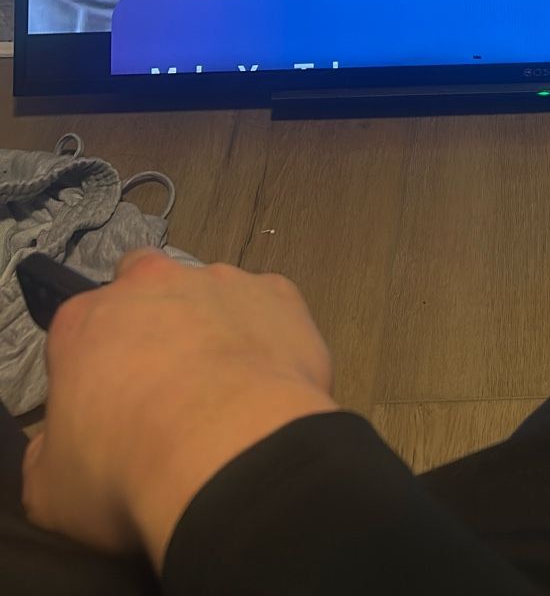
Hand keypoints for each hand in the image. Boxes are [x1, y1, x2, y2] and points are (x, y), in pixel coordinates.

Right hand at [23, 250, 337, 568]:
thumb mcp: (52, 489)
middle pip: (144, 286)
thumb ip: (50, 453)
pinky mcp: (277, 293)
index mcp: (84, 321)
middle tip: (165, 381)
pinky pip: (268, 308)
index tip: (108, 408)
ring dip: (213, 328)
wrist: (229, 459)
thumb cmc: (127, 472)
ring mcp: (219, 281)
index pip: (81, 330)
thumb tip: (62, 446)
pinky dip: (268, 337)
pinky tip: (270, 383)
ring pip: (210, 294)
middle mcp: (150, 283)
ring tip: (226, 393)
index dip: (94, 368)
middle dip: (151, 319)